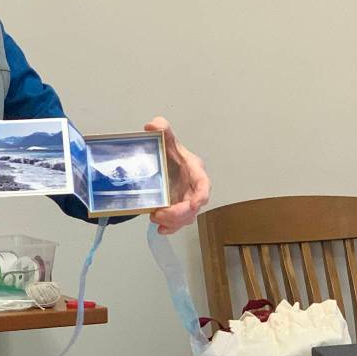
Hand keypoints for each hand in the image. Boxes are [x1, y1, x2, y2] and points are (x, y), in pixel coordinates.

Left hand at [144, 116, 210, 233]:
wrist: (161, 162)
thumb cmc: (169, 151)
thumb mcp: (165, 137)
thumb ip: (162, 128)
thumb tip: (153, 125)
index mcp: (194, 170)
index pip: (203, 185)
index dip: (201, 195)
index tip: (194, 204)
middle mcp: (193, 187)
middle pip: (194, 206)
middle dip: (179, 213)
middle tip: (160, 214)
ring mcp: (185, 200)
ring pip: (186, 217)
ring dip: (173, 222)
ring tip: (155, 218)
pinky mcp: (177, 209)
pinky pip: (178, 222)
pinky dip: (170, 228)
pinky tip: (160, 229)